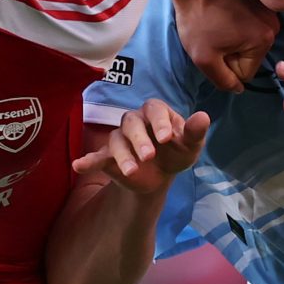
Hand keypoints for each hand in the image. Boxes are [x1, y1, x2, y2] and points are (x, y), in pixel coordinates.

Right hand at [73, 100, 210, 195]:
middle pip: (131, 123)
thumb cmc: (176, 152)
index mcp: (155, 112)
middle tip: (149, 156)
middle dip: (139, 139)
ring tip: (131, 171)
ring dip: (122, 156)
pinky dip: (87, 161)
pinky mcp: (109, 156)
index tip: (167, 138)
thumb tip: (204, 117)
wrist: (160, 173)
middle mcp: (134, 121)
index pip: (154, 109)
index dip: (159, 122)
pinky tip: (79, 165)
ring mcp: (120, 138)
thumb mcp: (190, 145)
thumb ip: (195, 132)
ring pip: (116, 141)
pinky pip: (97, 156)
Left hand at [171, 0, 278, 91]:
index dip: (225, 65)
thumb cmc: (197, 18)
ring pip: (250, 41)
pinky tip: (222, 11)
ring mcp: (269, 10)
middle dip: (231, 52)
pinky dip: (236, 21)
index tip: (213, 46)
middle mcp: (275, 25)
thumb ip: (223, 80)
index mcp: (265, 41)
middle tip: (213, 34)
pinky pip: (250, 23)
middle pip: (250, 57)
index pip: (245, 72)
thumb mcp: (204, 59)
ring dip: (233, 37)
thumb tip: (238, 89)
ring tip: (217, 21)